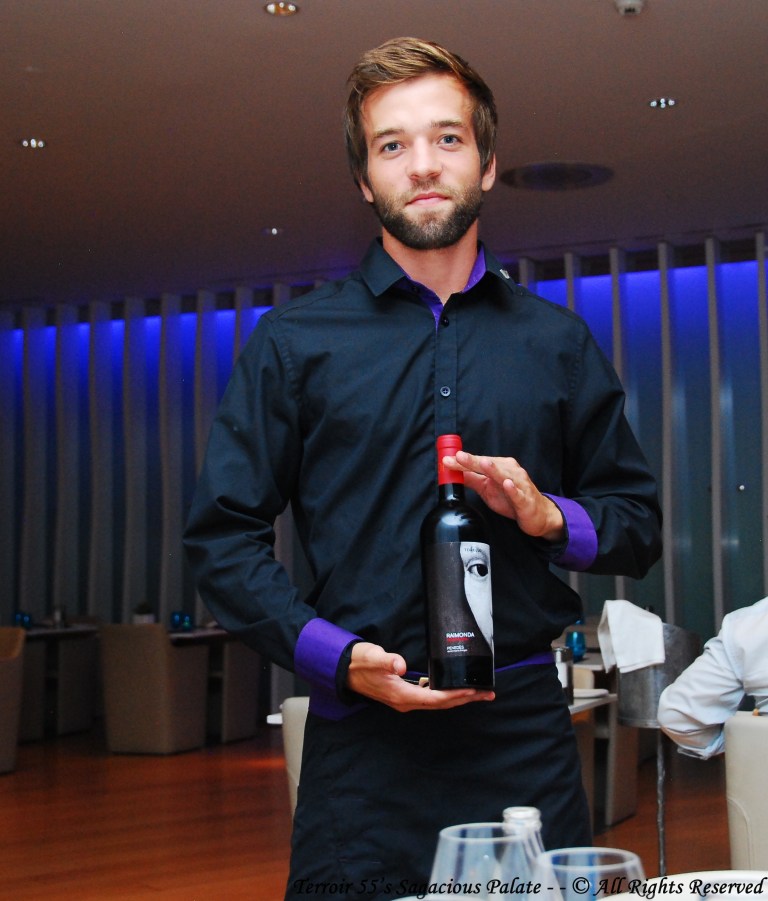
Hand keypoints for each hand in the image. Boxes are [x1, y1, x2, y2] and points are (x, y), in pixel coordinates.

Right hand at [347, 642, 494, 712]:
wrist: (343, 670)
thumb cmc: (358, 663)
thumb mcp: (371, 657)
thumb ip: (386, 660)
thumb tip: (401, 664)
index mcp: (401, 695)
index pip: (436, 698)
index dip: (456, 695)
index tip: (473, 691)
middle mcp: (405, 701)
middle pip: (441, 703)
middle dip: (465, 699)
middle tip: (486, 694)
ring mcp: (404, 699)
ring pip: (436, 701)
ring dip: (457, 697)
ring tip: (475, 691)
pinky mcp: (402, 693)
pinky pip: (429, 697)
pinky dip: (444, 693)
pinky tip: (451, 686)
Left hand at [444, 450, 564, 542]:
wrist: (538, 514)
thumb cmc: (512, 499)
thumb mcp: (488, 489)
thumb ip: (472, 479)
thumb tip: (453, 472)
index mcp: (501, 467)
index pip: (479, 462)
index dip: (463, 461)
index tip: (446, 460)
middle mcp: (511, 471)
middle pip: (490, 466)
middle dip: (474, 461)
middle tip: (459, 457)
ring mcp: (520, 485)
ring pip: (505, 476)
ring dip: (494, 469)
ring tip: (483, 463)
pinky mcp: (526, 500)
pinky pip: (519, 494)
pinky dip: (513, 489)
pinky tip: (506, 484)